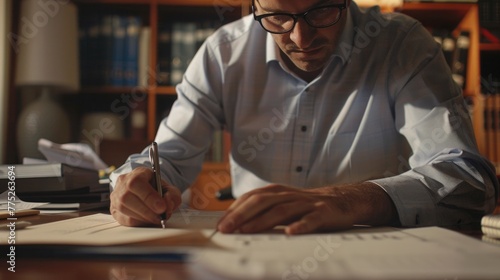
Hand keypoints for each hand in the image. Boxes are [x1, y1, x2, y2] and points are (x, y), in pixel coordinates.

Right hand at [110, 166, 181, 226]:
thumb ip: (172, 196)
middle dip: (146, 210)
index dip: (148, 196)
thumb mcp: (170, 189)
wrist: (149, 191)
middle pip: (127, 197)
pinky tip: (147, 220)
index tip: (161, 207)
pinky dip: (137, 222)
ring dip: (142, 217)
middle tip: (160, 217)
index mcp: (138, 173)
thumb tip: (167, 205)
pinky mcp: (114, 209)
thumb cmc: (158, 190)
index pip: (136, 182)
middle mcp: (123, 183)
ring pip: (123, 208)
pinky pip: (123, 219)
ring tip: (156, 219)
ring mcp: (116, 196)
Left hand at [217, 183, 396, 234]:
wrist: (344, 200)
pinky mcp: (323, 213)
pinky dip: (300, 226)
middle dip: (241, 214)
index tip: (220, 223)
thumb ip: (265, 210)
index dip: (234, 209)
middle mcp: (290, 195)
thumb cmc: (309, 206)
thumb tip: (237, 223)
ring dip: (262, 221)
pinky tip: (290, 233)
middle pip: (262, 201)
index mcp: (278, 192)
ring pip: (281, 210)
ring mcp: (307, 203)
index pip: (252, 197)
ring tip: (247, 231)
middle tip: (226, 228)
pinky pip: (310, 220)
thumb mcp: (285, 204)